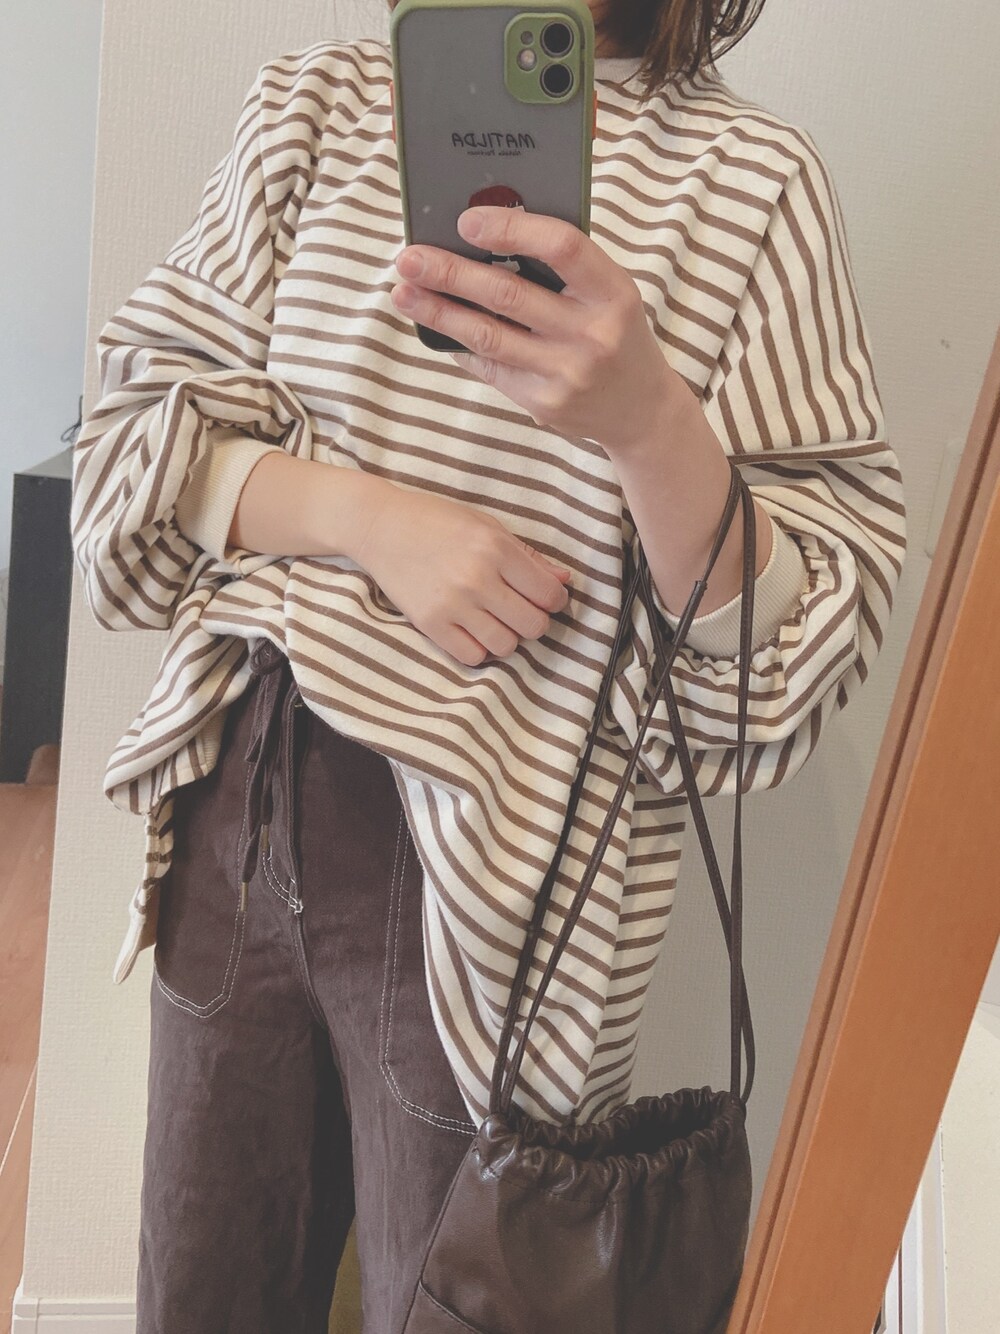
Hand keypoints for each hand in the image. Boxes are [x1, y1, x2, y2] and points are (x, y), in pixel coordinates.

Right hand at [353, 483, 571, 666]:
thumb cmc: (437, 521)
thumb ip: (528, 556)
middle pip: (533, 625)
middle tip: (520, 610)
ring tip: (494, 619)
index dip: (554, 600)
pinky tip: (472, 629)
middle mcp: (477, 579)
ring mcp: (452, 605)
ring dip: (506, 636)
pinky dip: (478, 647)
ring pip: (506, 645)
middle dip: (534, 621)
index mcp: (496, 549)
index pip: (549, 594)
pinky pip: (472, 656)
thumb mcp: (487, 526)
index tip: (544, 597)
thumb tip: (565, 580)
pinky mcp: (430, 624)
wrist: (380, 527)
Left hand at [390, 205, 680, 454]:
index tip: (466, 221)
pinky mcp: (544, 403)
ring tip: (404, 292)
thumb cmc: (616, 335)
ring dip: (439, 312)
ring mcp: (566, 373)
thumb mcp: (609, 294)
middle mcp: (592, 333)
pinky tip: (434, 328)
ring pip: (488, 335)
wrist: (641, 411)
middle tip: (409, 257)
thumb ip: (562, 268)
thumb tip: (484, 238)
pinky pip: (491, 367)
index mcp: (613, 292)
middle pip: (509, 293)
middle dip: (451, 272)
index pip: (562, 246)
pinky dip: (459, 345)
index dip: (511, 229)